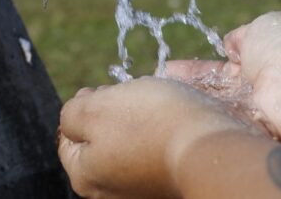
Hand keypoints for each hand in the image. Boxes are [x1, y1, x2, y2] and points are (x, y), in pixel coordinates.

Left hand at [58, 77, 255, 198]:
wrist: (212, 147)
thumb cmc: (151, 124)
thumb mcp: (96, 108)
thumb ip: (72, 113)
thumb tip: (74, 117)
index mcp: (85, 176)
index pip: (68, 136)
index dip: (84, 105)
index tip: (104, 90)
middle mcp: (111, 191)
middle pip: (101, 138)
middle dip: (113, 111)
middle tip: (132, 95)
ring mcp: (143, 188)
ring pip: (131, 140)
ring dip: (141, 118)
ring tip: (158, 105)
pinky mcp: (170, 181)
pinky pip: (158, 149)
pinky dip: (162, 131)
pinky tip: (174, 120)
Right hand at [166, 11, 280, 147]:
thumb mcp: (263, 26)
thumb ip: (242, 36)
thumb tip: (230, 43)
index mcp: (262, 56)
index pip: (222, 63)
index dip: (197, 67)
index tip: (170, 67)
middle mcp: (256, 86)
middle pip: (213, 87)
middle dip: (185, 85)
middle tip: (157, 82)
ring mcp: (250, 109)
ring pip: (211, 103)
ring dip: (186, 99)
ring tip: (155, 95)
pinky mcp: (246, 129)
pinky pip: (215, 121)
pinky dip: (194, 115)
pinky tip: (169, 111)